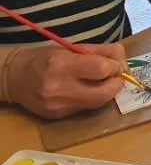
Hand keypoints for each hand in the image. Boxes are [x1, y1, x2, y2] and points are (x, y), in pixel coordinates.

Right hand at [3, 42, 128, 117]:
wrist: (13, 78)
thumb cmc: (43, 58)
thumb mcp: (69, 47)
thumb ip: (98, 51)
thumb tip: (122, 58)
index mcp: (62, 65)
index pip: (101, 70)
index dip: (115, 67)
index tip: (116, 64)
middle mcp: (60, 88)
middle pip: (104, 93)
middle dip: (117, 84)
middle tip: (117, 76)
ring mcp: (59, 106)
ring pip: (97, 103)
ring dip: (107, 93)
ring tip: (104, 82)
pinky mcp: (59, 117)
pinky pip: (85, 109)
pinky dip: (93, 99)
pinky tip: (87, 91)